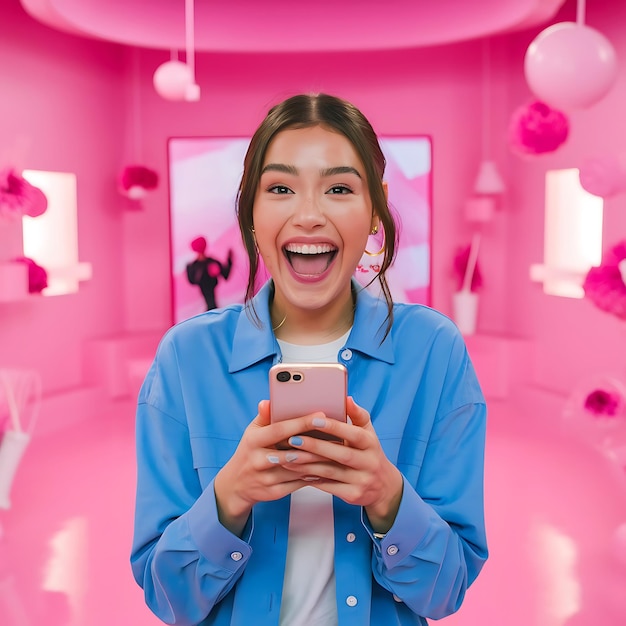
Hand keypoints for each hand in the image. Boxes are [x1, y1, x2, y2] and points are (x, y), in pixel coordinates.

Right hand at [213, 400, 329, 534]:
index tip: (320, 414)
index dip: (300, 423)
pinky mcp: (274, 492)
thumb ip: (264, 417)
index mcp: (253, 441)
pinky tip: (328, 468)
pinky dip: (314, 475)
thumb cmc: (250, 450)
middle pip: (291, 453)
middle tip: (337, 436)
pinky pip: (299, 484)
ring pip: (298, 470)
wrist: (236, 484)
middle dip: (315, 445)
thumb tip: (268, 401)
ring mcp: (266, 478)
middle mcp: (258, 460)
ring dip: (318, 462)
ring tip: (337, 452)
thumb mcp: (252, 432)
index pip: (279, 430)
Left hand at [269, 397, 403, 534]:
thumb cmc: (369, 452)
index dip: (333, 426)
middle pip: (340, 454)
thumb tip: (347, 398)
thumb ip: (357, 415)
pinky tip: (296, 471)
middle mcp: (368, 462)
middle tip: (292, 439)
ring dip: (306, 464)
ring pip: (330, 472)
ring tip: (287, 456)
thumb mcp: (368, 432)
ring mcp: (361, 480)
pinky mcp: (352, 495)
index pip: (353, 433)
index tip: (313, 419)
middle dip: (314, 446)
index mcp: (371, 443)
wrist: (383, 487)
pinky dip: (311, 478)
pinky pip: (328, 486)